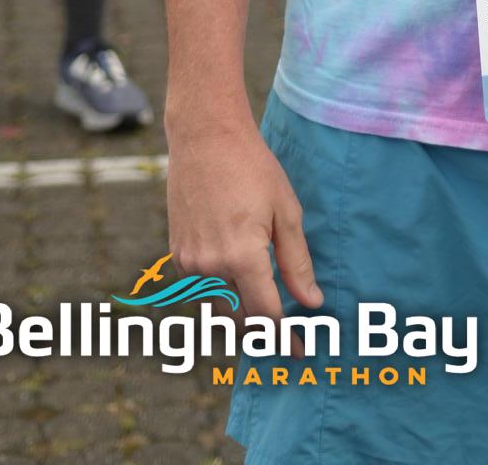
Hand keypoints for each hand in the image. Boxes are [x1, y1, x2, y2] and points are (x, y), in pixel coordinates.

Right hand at [166, 113, 321, 328]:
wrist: (205, 137)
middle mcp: (210, 268)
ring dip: (240, 319)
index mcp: (242, 257)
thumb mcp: (286, 211)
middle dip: (262, 334)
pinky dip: (220, 298)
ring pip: (217, 310)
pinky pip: (200, 292)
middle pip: (239, 322)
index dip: (284, 337)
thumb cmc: (252, 167)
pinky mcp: (177, 254)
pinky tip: (238, 288)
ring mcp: (189, 263)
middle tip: (285, 337)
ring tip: (264, 316)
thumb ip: (297, 262)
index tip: (299, 350)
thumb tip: (310, 302)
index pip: (266, 315)